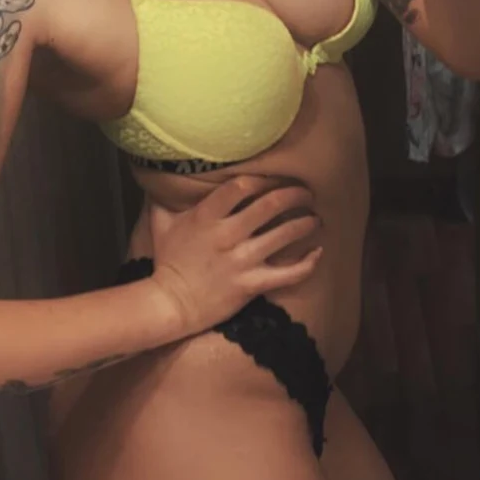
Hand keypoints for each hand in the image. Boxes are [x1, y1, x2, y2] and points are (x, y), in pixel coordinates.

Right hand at [147, 175, 322, 337]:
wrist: (170, 304)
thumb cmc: (168, 261)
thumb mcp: (161, 224)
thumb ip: (164, 199)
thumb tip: (164, 175)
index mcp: (206, 216)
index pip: (242, 186)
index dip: (265, 178)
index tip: (277, 178)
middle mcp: (227, 235)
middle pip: (270, 205)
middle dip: (294, 195)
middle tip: (307, 193)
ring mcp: (241, 261)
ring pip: (284, 235)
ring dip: (305, 223)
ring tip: (315, 219)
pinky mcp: (252, 284)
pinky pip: (289, 273)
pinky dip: (308, 263)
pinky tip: (318, 252)